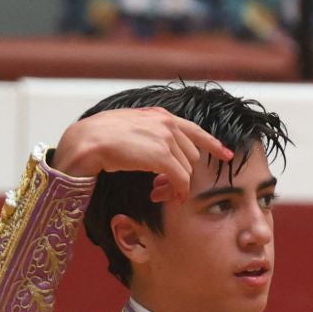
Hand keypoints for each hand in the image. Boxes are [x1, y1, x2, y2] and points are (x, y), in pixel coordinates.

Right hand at [53, 107, 233, 202]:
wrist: (86, 141)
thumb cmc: (100, 137)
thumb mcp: (130, 128)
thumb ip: (148, 133)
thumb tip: (157, 150)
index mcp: (160, 115)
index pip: (195, 130)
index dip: (213, 144)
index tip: (226, 155)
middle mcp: (167, 123)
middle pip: (191, 155)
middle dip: (184, 174)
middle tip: (168, 189)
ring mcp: (165, 138)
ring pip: (187, 168)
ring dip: (178, 185)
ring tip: (161, 194)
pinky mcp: (161, 155)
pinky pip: (180, 178)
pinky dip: (177, 191)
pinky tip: (166, 196)